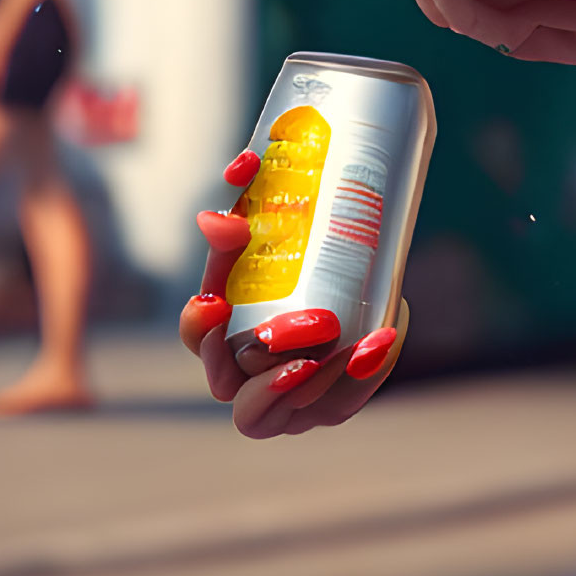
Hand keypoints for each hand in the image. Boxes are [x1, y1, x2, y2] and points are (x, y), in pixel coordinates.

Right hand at [178, 193, 405, 435]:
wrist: (368, 288)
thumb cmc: (308, 258)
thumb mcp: (280, 231)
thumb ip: (260, 198)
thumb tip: (242, 166)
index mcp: (221, 333)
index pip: (198, 335)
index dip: (198, 325)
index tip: (213, 300)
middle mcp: (243, 375)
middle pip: (225, 382)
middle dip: (246, 362)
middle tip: (283, 333)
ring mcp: (284, 402)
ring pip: (277, 409)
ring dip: (304, 380)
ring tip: (345, 346)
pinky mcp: (329, 408)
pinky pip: (339, 404)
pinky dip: (358, 377)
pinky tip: (377, 344)